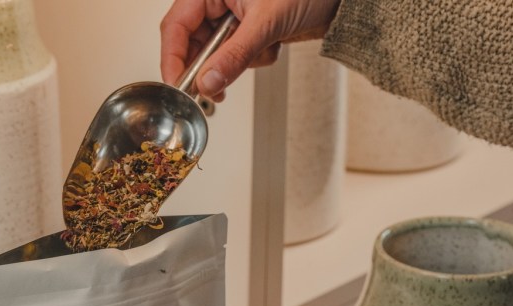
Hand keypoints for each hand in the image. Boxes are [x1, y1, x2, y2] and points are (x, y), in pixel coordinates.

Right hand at [160, 0, 341, 99]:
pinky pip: (237, 56)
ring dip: (237, 64)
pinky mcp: (247, 31)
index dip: (173, 59)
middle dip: (209, 67)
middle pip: (193, 43)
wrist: (339, 0)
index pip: (176, 26)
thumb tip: (207, 83)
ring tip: (260, 53)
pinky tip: (270, 48)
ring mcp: (232, 16)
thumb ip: (233, 56)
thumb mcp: (265, 23)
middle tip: (215, 89)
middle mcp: (217, 0)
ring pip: (216, 54)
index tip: (178, 86)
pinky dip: (253, 60)